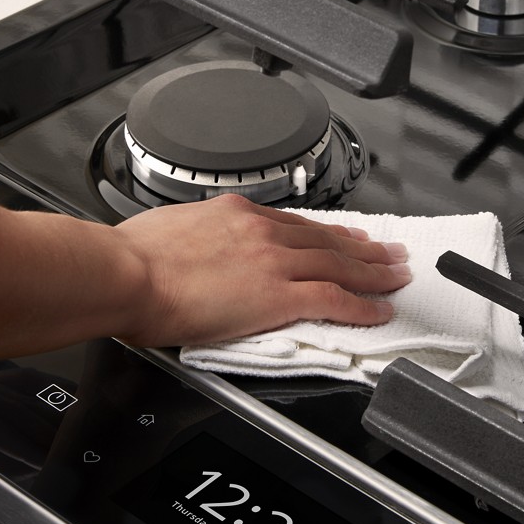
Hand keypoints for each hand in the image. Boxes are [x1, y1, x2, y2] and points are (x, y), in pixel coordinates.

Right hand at [113, 195, 411, 346]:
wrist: (126, 274)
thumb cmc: (132, 258)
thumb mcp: (167, 228)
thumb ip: (194, 236)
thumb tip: (190, 247)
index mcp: (235, 213)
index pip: (295, 223)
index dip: (328, 230)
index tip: (347, 233)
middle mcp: (261, 231)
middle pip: (327, 239)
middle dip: (364, 246)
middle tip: (391, 250)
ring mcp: (274, 262)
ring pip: (339, 264)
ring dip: (374, 271)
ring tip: (397, 275)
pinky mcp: (277, 296)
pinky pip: (334, 300)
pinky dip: (362, 306)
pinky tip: (379, 310)